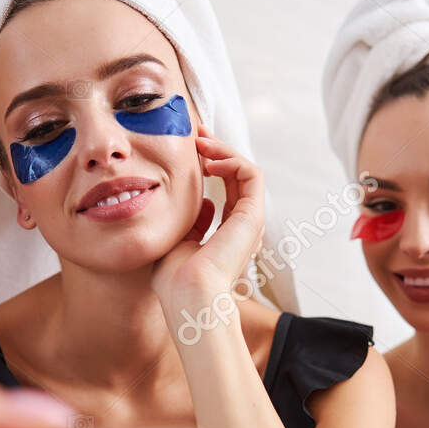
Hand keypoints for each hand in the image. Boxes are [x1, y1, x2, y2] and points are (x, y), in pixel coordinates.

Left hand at [151, 126, 263, 313]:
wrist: (187, 294)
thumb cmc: (175, 278)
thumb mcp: (179, 240)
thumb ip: (192, 222)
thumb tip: (205, 203)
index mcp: (227, 235)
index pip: (226, 190)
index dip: (211, 165)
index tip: (191, 149)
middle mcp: (242, 227)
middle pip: (237, 177)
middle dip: (217, 150)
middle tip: (196, 133)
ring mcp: (250, 221)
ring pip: (245, 171)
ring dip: (223, 150)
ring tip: (200, 142)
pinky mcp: (253, 215)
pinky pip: (251, 174)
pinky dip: (232, 160)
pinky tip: (209, 159)